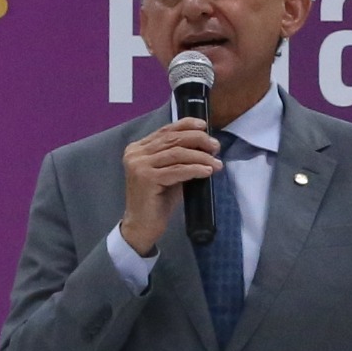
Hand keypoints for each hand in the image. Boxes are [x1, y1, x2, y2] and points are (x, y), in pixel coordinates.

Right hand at [116, 117, 224, 256]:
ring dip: (200, 157)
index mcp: (138, 148)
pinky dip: (195, 169)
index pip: (165, 130)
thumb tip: (206, 145)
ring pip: (177, 153)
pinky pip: (177, 170)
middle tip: (215, 147)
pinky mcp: (146, 178)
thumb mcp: (169, 173)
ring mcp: (139, 165)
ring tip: (216, 163)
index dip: (186, 125)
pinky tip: (207, 172)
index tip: (204, 126)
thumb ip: (179, 158)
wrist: (142, 226)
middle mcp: (136, 153)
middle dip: (198, 140)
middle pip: (173, 139)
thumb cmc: (157, 200)